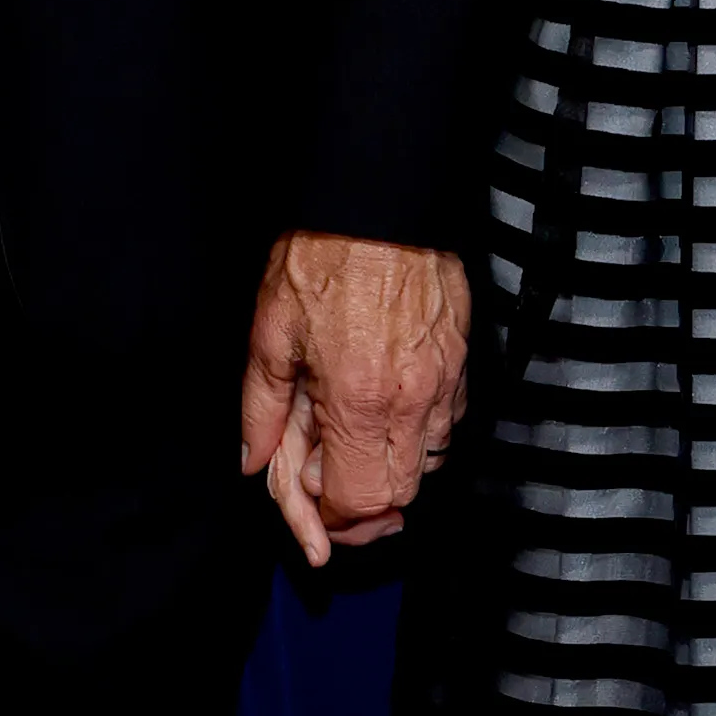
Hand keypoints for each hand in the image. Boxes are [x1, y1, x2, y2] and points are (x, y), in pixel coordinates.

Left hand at [238, 236, 469, 573]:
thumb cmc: (325, 255)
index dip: (329, 514)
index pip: (357, 502)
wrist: (381, 201)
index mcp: (357, 401)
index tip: (310, 496)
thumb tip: (253, 459)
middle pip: (398, 498)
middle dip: (361, 501)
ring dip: (389, 468)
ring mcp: (444, 384)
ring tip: (355, 438)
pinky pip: (447, 426)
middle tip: (327, 471)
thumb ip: (262, 409)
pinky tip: (386, 410)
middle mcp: (410, 402)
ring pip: (427, 466)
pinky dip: (417, 436)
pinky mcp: (462, 363)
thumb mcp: (270, 333)